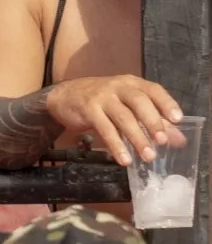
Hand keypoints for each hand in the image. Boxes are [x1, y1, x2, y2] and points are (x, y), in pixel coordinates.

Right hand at [46, 75, 183, 166]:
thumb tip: (179, 140)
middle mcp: (118, 87)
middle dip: (152, 121)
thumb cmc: (102, 101)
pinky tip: (124, 159)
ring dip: (137, 137)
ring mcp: (101, 96)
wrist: (65, 96)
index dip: (166, 103)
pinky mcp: (88, 108)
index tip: (177, 119)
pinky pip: (104, 128)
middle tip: (162, 141)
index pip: (153, 89)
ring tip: (148, 157)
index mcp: (131, 84)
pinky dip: (115, 144)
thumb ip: (152, 121)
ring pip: (123, 116)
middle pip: (138, 101)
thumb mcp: (127, 106)